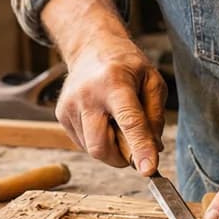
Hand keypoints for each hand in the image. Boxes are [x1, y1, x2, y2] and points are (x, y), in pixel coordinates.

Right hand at [56, 36, 166, 174]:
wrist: (91, 47)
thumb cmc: (126, 65)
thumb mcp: (152, 81)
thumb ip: (155, 116)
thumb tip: (153, 150)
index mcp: (114, 83)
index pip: (129, 122)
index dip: (140, 148)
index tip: (148, 170)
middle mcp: (87, 95)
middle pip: (101, 146)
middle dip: (121, 157)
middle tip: (134, 146)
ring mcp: (69, 106)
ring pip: (92, 149)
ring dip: (111, 147)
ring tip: (115, 121)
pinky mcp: (62, 115)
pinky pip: (83, 143)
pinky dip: (98, 140)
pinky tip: (102, 119)